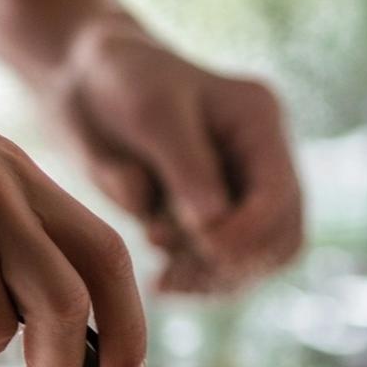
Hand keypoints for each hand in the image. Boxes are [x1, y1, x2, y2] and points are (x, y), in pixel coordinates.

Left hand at [55, 15, 303, 293]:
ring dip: (215, 278)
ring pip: (258, 262)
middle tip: (177, 266)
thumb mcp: (150, 114)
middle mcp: (263, 161)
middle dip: (235, 261)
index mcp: (260, 122)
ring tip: (163, 275)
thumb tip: (214, 227)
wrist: (84, 83)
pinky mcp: (217, 220)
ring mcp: (243, 193)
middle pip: (283, 237)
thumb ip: (186, 168)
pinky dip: (198, 284)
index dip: (249, 232)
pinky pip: (225, 271)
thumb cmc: (117, 81)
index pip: (280, 195)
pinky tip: (161, 284)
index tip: (201, 246)